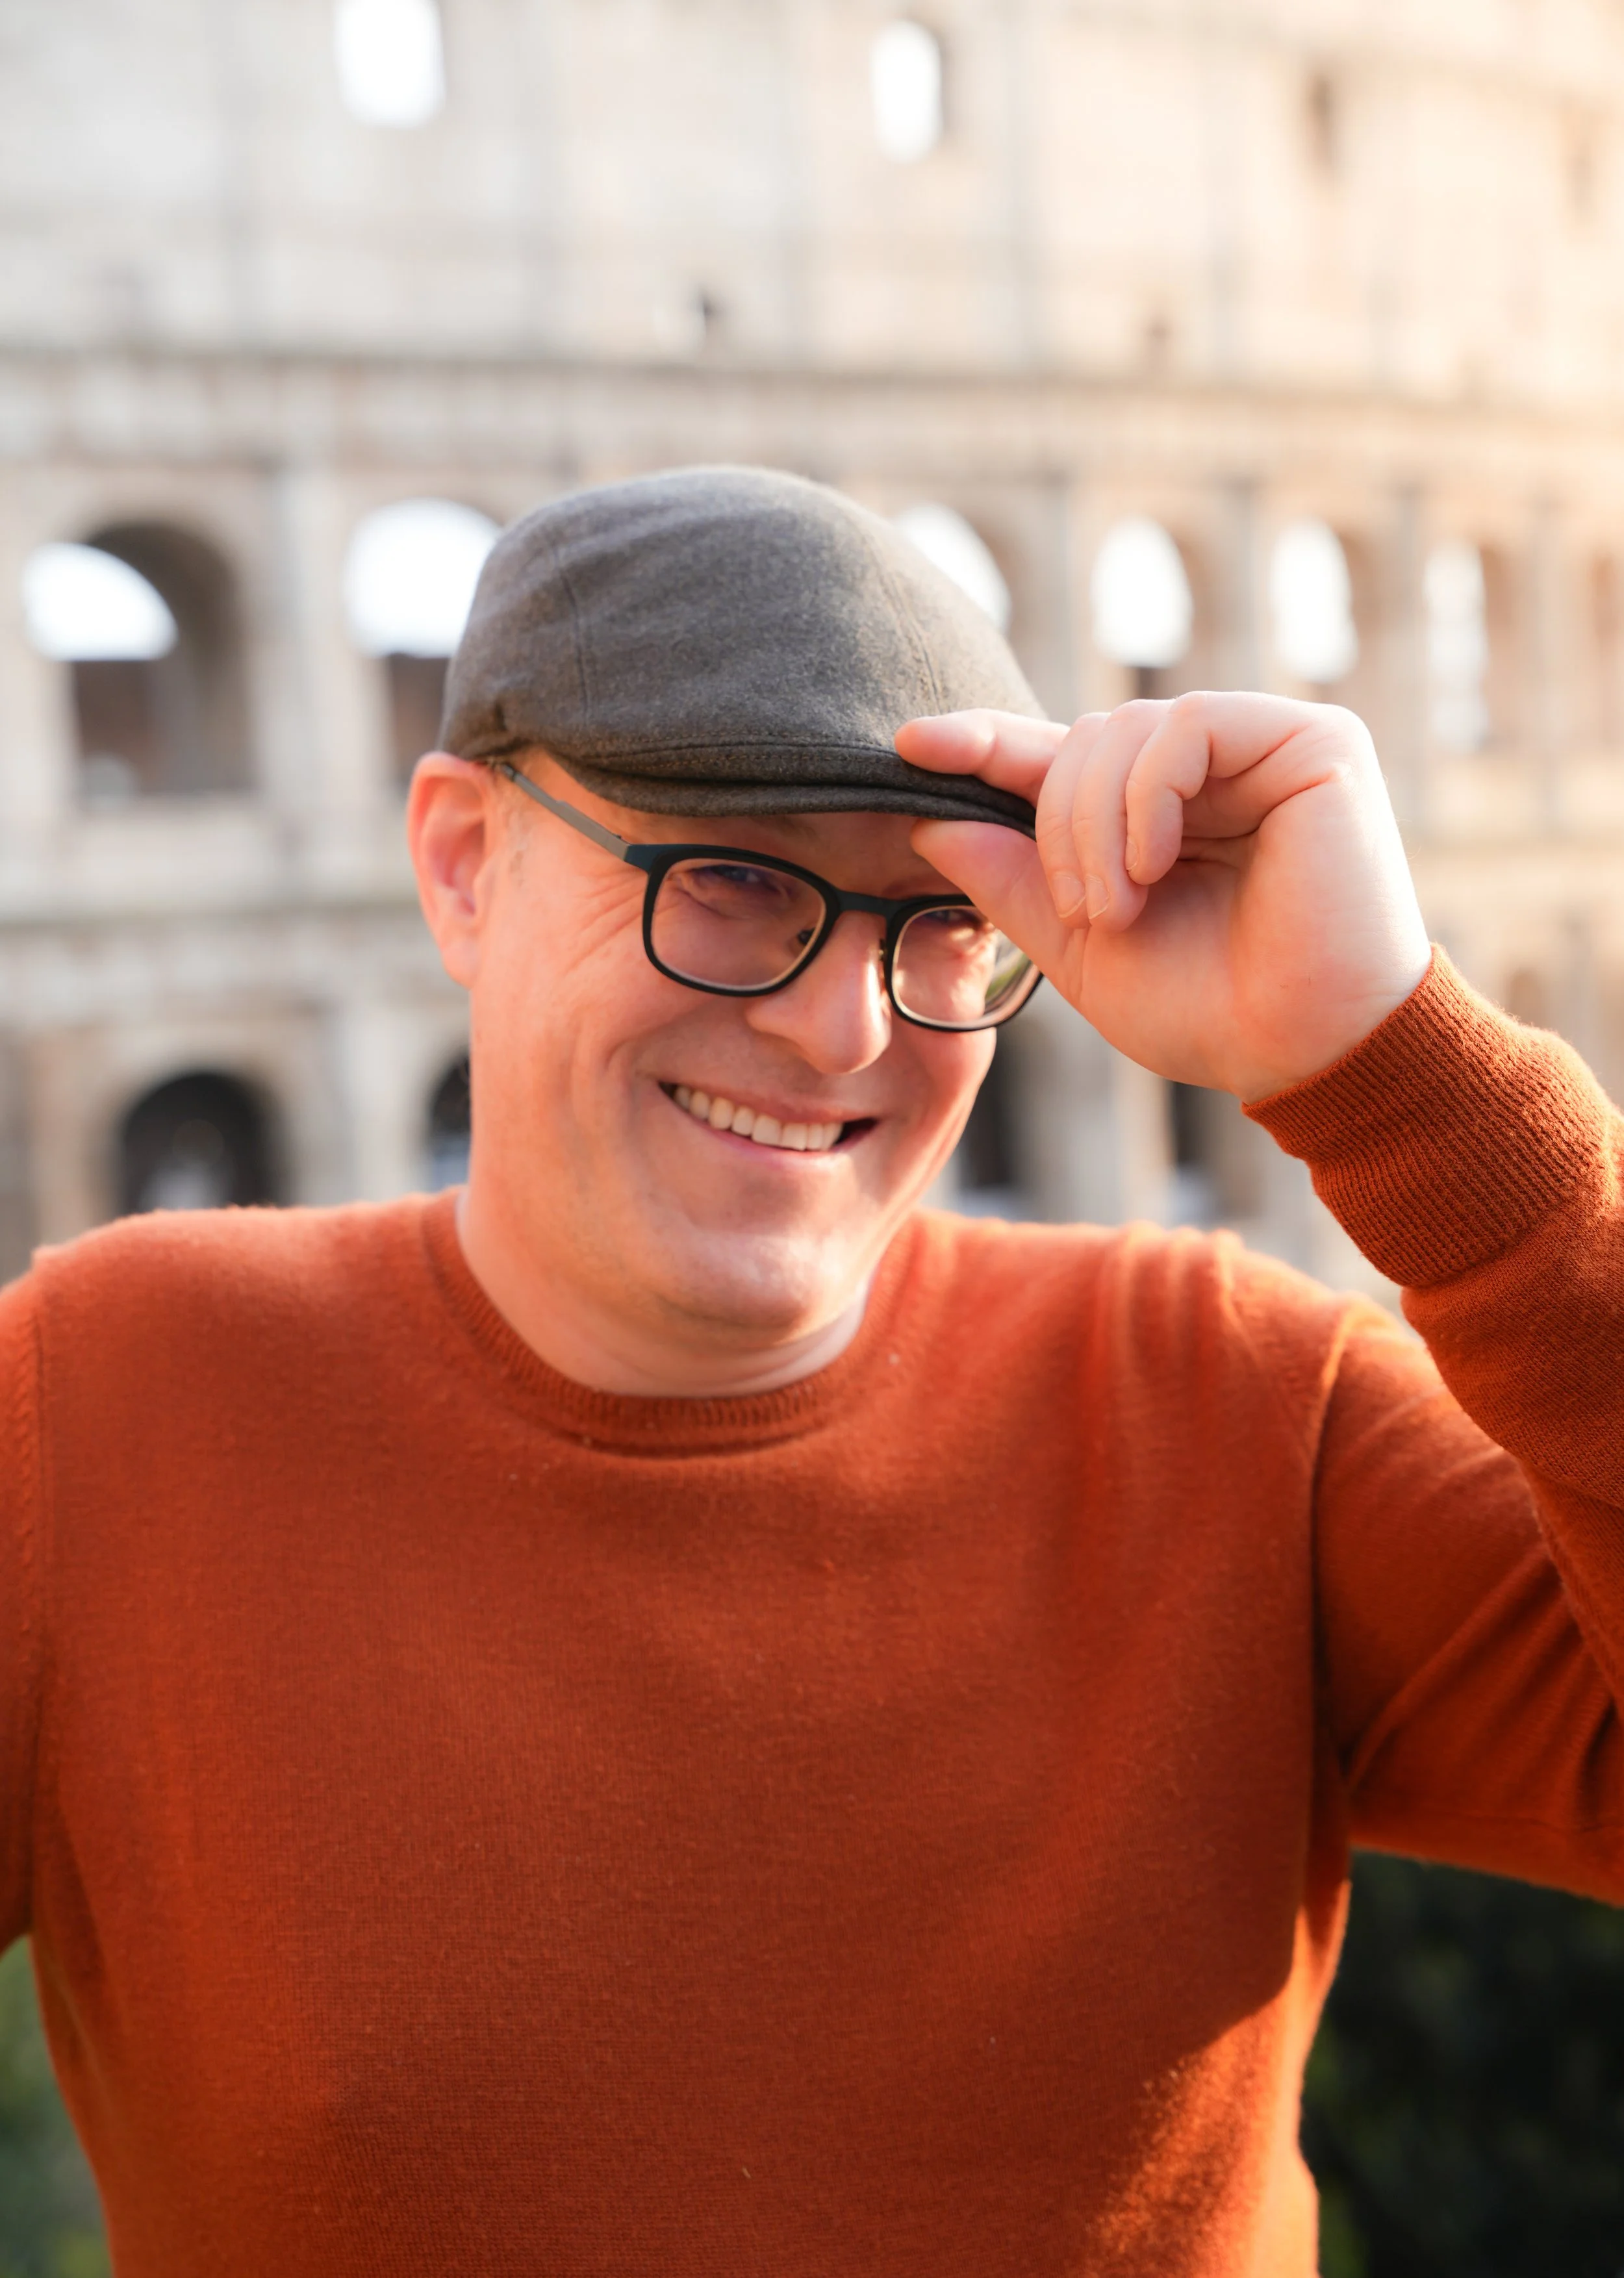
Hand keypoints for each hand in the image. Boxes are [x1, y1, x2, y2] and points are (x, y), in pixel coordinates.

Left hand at [897, 692, 1431, 1101]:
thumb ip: (1010, 881)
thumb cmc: (1211, 1012)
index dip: (986, 743)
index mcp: (1160, 813)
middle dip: (1054, 827)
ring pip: (1120, 730)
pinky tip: (1156, 865)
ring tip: (1120, 909)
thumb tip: (926, 818)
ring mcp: (1262, 746)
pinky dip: (1147, 799)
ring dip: (1093, 825)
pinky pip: (1184, 728)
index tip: (911, 744)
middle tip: (1085, 914)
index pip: (1059, 755)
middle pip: (1080, 740)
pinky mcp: (1312, 739)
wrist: (1307, 1054)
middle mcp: (1211, 769)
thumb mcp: (1081, 947)